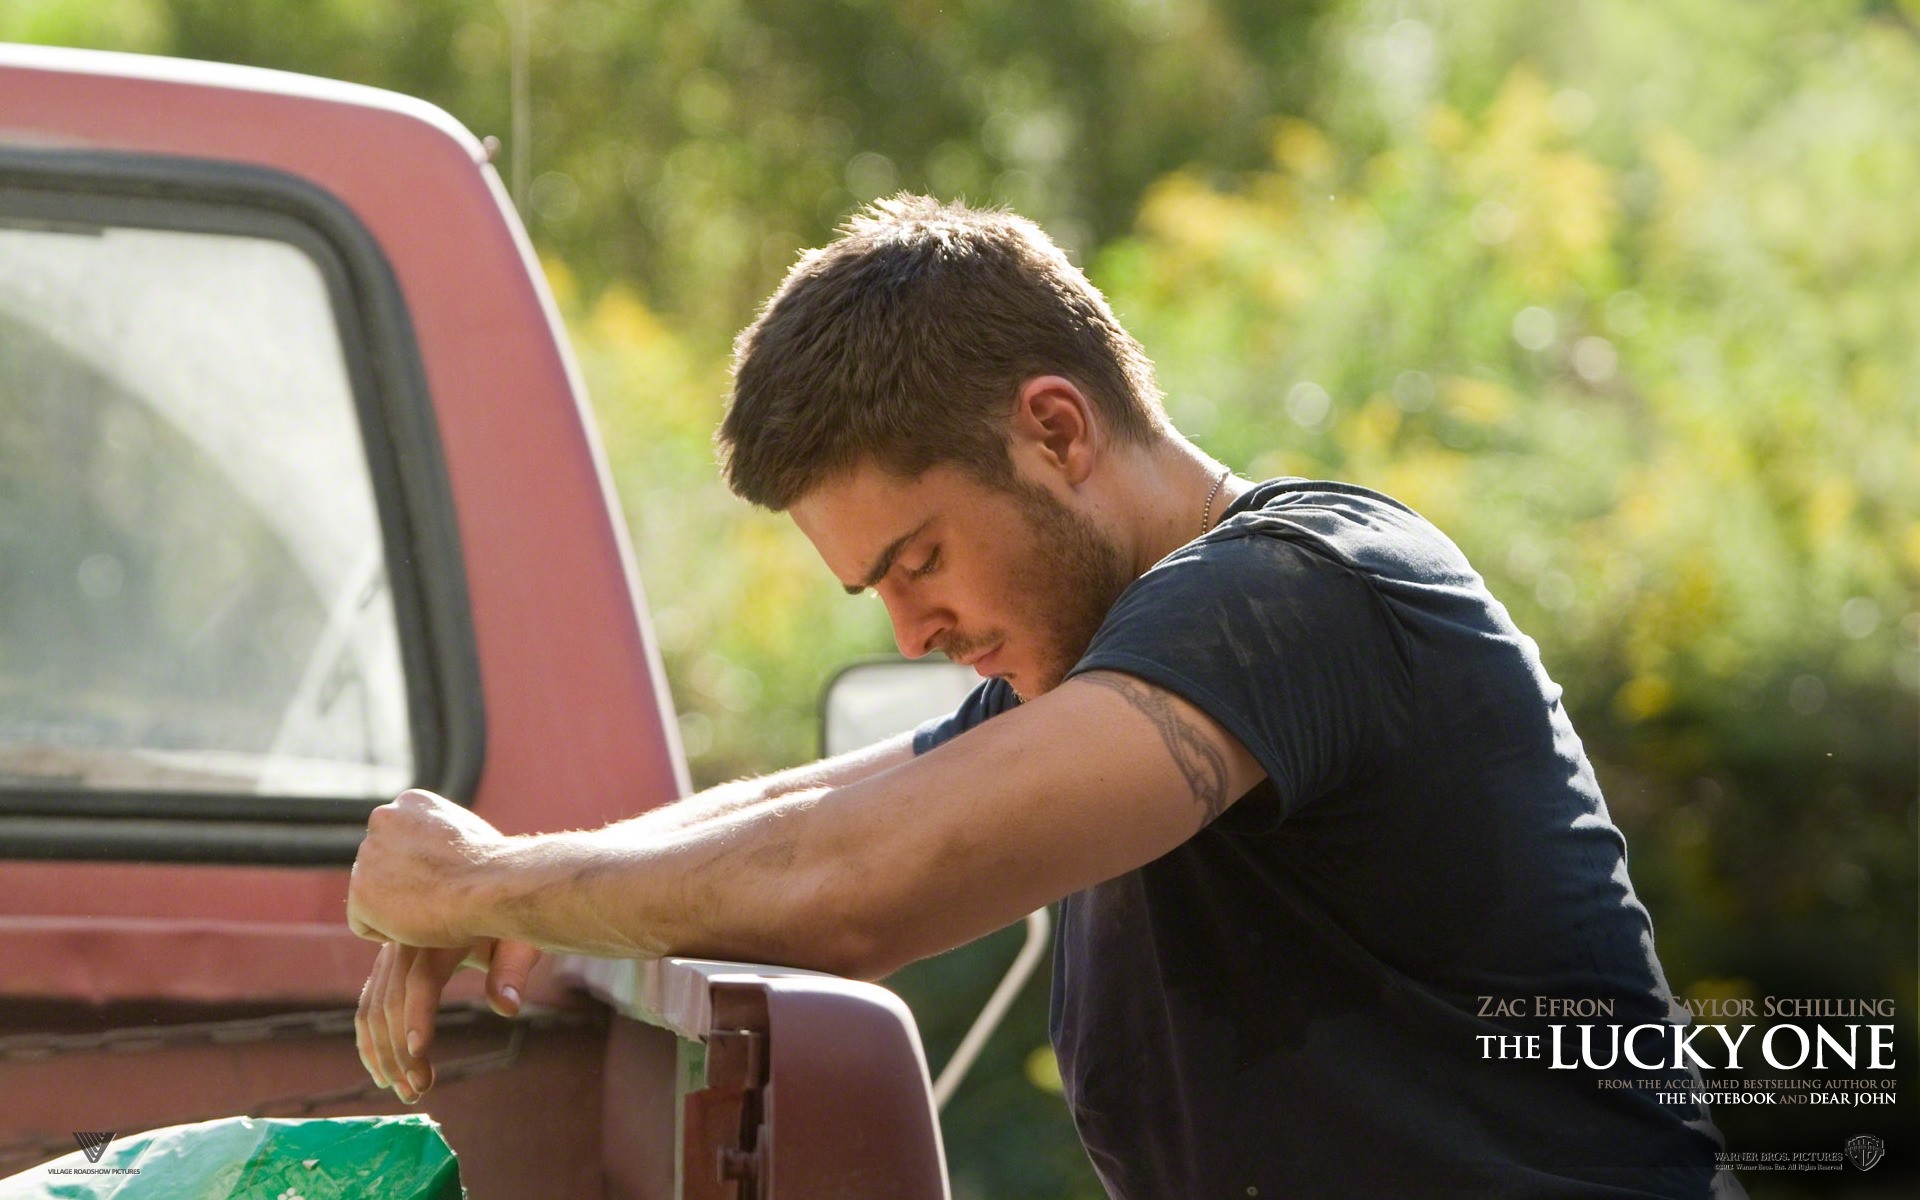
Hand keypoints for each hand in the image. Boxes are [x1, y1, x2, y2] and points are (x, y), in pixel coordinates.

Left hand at [349, 789, 507, 947]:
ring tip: (431, 913)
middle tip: (435, 901)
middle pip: (380, 865)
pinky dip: (386, 932)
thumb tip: (444, 848)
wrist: (491, 886)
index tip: (443, 881)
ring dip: (394, 908)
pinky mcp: (359, 891)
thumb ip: (443, 835)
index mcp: (410, 802)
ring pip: (371, 894)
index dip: (419, 868)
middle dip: (401, 885)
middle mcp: (382, 819)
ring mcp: (367, 854)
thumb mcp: (469, 833)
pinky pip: (363, 923)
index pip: (398, 841)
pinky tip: (417, 927)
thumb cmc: (492, 867)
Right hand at [355, 937, 541, 1102]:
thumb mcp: (519, 939)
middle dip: (400, 1051)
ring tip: (407, 1091)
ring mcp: (391, 954)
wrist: (487, 898)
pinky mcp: (385, 967)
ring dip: (383, 1054)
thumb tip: (508, 1007)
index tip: (420, 1053)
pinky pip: (368, 1005)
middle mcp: (407, 942)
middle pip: (392, 1000)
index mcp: (440, 934)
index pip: (421, 979)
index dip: (417, 1015)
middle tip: (419, 1091)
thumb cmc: (509, 924)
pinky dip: (370, 1041)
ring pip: (374, 1008)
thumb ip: (512, 970)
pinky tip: (384, 1073)